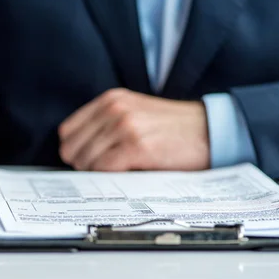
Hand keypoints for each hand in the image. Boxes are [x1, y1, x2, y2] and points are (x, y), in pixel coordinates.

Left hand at [58, 88, 209, 171]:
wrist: (210, 130)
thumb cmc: (174, 128)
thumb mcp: (135, 113)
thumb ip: (107, 125)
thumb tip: (78, 154)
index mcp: (110, 99)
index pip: (67, 131)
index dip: (74, 151)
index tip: (86, 162)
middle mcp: (114, 109)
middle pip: (72, 148)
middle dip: (83, 165)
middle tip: (102, 173)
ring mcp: (124, 126)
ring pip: (86, 161)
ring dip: (96, 174)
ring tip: (117, 175)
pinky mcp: (136, 146)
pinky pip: (104, 169)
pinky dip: (108, 178)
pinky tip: (124, 176)